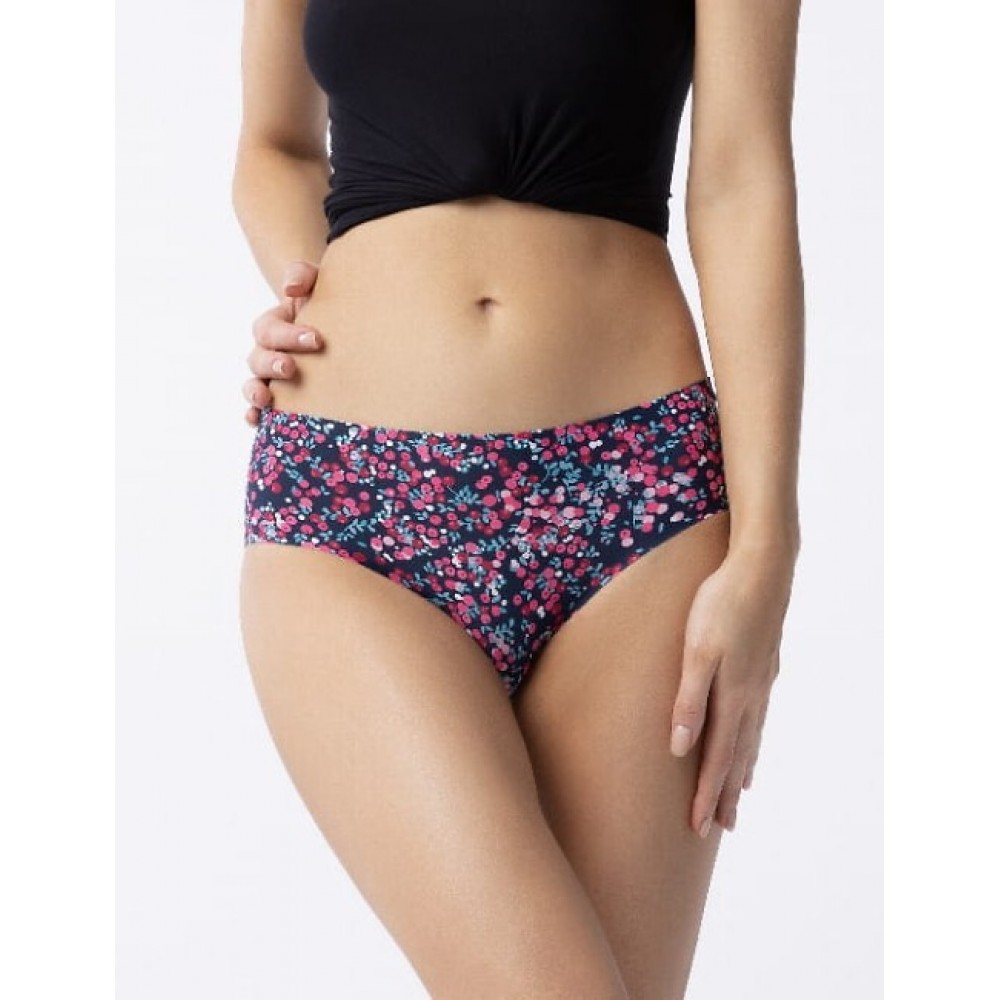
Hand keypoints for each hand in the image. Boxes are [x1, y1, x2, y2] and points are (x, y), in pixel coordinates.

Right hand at [243, 260, 323, 425]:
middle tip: (292, 368)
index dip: (288, 335)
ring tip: (266, 399)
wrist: (344, 327)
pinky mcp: (282, 398)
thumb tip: (291, 288)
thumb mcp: (318, 283)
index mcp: (274, 325)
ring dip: (256, 393)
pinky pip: (261, 410)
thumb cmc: (329, 305)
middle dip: (272, 364)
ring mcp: (272, 378)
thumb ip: (303, 275)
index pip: (269, 329)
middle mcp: (268, 352)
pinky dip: (256, 417)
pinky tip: (259, 423)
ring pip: (254, 385)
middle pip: (257, 359)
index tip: (317, 339)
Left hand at [669, 547, 795, 836]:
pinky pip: (758, 717)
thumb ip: (689, 699)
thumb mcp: (697, 650)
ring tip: (738, 797)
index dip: (706, 794)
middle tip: (720, 827)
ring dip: (741, 771)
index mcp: (732, 696)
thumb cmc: (722, 604)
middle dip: (725, 793)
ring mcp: (761, 682)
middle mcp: (751, 696)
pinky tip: (751, 739)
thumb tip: (681, 749)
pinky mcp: (764, 666)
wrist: (764, 566)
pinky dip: (752, 740)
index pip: (715, 759)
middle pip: (737, 757)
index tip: (699, 827)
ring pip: (750, 738)